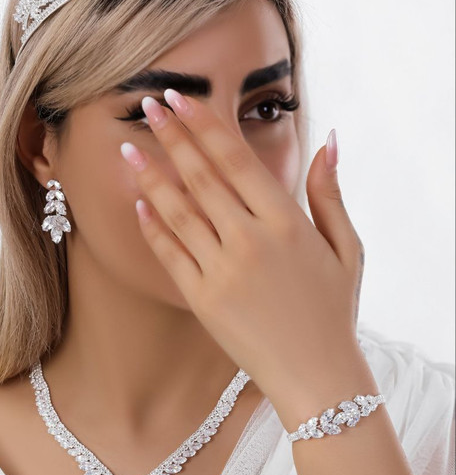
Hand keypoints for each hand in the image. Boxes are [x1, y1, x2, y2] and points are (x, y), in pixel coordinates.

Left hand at [119, 88, 367, 415]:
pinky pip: (169, 254)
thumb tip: (329, 139)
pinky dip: (152, 226)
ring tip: (127, 148)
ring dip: (149, 176)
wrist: (316, 376)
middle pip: (200, 175)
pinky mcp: (201, 300)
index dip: (205, 124)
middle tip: (148, 103)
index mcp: (286, 222)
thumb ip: (330, 193)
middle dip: (171, 135)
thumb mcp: (346, 248)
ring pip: (177, 211)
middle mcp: (249, 241)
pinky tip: (137, 203)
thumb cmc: (333, 310)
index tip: (181, 98)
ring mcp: (221, 271)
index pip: (235, 159)